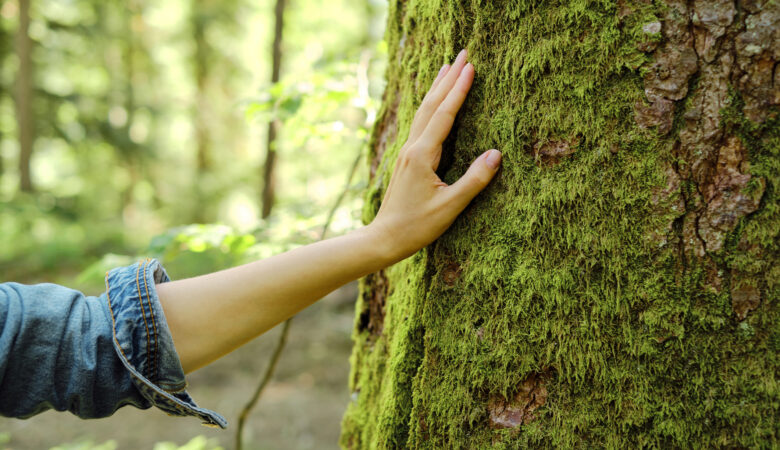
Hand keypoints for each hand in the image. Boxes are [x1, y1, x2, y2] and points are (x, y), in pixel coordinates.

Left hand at [368, 49, 501, 261]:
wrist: (384, 238)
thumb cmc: (416, 226)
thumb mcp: (450, 207)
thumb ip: (474, 180)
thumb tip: (497, 153)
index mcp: (422, 155)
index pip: (444, 114)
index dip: (458, 90)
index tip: (471, 67)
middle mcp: (412, 148)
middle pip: (431, 105)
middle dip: (448, 78)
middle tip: (463, 53)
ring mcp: (406, 152)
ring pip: (423, 112)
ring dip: (437, 87)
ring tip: (447, 66)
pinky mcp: (406, 160)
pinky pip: (420, 124)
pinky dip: (430, 105)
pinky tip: (432, 103)